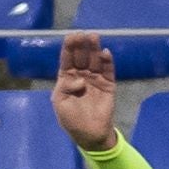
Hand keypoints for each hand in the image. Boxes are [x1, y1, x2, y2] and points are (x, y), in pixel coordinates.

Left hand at [53, 31, 118, 152]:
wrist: (89, 134)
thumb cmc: (71, 119)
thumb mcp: (60, 103)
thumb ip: (64, 87)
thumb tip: (80, 79)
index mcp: (67, 79)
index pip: (67, 60)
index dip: (69, 48)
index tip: (71, 36)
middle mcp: (81, 76)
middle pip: (81, 57)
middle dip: (81, 45)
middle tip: (83, 34)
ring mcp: (96, 79)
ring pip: (95, 61)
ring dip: (94, 49)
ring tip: (94, 37)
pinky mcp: (108, 84)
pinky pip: (108, 71)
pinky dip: (107, 62)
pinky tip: (105, 53)